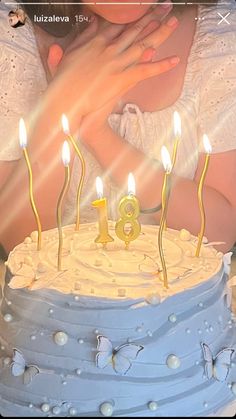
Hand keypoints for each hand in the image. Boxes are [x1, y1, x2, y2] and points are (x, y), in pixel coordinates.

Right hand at [47, 5, 178, 131]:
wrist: (66, 98)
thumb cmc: (63, 80)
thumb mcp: (68, 53)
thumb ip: (81, 36)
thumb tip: (91, 23)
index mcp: (96, 42)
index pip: (119, 25)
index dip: (133, 16)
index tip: (144, 8)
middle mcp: (109, 48)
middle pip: (134, 29)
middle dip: (151, 17)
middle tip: (166, 7)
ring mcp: (117, 62)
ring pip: (143, 44)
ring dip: (160, 32)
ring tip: (174, 23)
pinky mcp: (122, 78)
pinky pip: (146, 70)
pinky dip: (161, 65)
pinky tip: (175, 60)